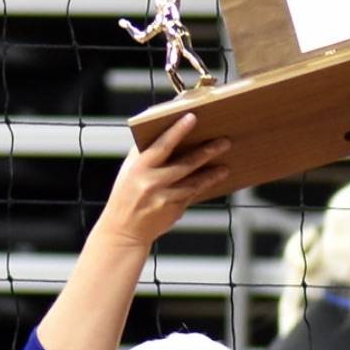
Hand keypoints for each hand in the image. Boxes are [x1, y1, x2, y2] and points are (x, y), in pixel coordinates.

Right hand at [94, 112, 230, 250]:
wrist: (123, 231)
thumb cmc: (125, 196)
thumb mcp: (129, 171)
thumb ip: (145, 154)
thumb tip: (166, 132)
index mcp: (139, 168)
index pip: (161, 145)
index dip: (177, 130)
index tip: (192, 117)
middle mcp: (152, 183)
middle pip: (185, 163)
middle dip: (207, 151)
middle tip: (224, 142)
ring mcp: (164, 198)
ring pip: (194, 182)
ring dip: (212, 174)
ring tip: (225, 167)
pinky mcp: (174, 210)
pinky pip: (192, 195)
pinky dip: (203, 186)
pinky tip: (214, 179)